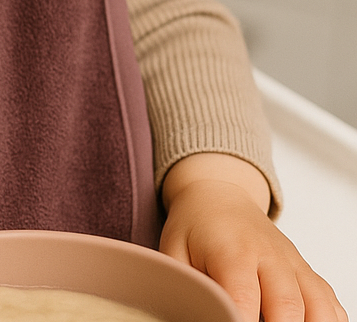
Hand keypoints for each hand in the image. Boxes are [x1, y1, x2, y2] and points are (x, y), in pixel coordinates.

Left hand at [161, 154, 347, 321]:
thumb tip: (187, 310)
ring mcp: (293, 264)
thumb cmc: (194, 227)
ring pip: (317, 307)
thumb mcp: (175, 251)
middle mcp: (270, 256)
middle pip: (286, 307)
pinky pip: (330, 304)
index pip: (244, 299)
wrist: (219, 196)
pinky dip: (326, 321)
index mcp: (233, 252)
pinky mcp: (307, 272)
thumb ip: (186, 285)